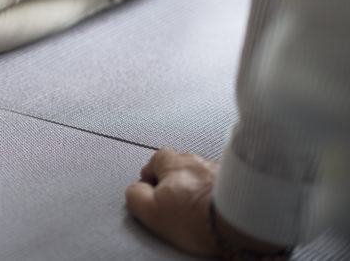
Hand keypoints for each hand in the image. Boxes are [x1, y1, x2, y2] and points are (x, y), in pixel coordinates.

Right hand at [125, 148, 290, 258]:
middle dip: (178, 176)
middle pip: (183, 163)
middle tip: (177, 196)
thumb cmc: (199, 218)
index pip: (157, 158)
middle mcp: (199, 161)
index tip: (152, 185)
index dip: (152, 172)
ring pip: (206, 173)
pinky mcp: (244, 182)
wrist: (241, 221)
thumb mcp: (152, 211)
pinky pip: (226, 183)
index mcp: (174, 163)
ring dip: (202, 184)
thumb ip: (135, 196)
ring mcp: (223, 170)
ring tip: (201, 204)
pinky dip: (222, 191)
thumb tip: (134, 191)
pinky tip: (221, 206)